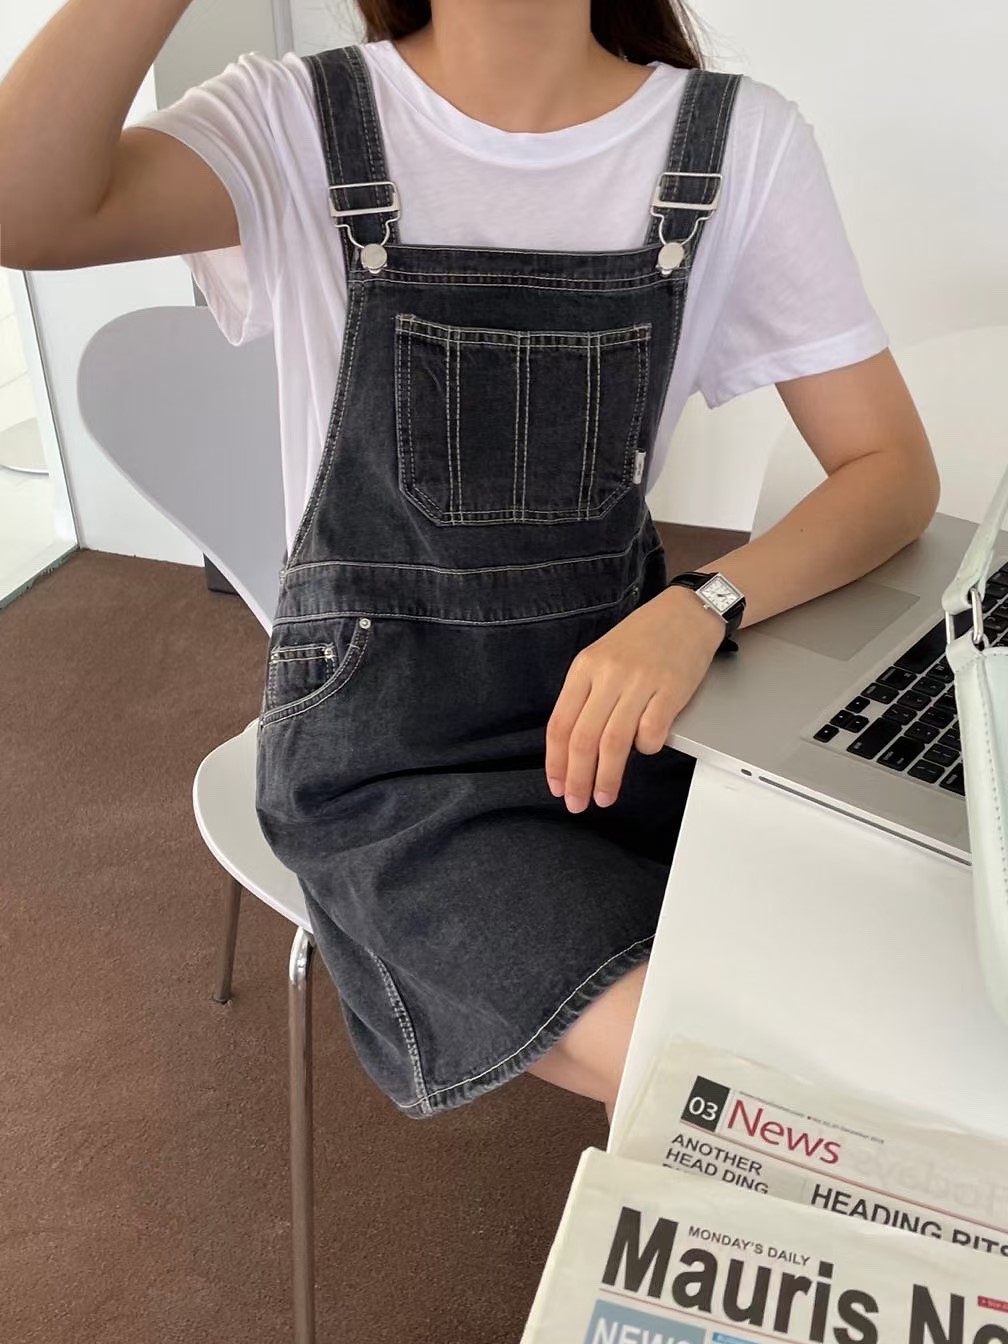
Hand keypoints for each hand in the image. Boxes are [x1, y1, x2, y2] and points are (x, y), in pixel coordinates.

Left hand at [545, 586, 724, 812]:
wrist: (685, 612)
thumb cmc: (642, 639)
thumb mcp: (602, 658)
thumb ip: (587, 696)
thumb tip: (574, 748)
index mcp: (584, 668)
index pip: (560, 724)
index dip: (556, 762)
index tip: (558, 787)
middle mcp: (608, 675)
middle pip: (583, 739)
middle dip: (578, 779)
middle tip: (578, 803)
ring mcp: (639, 682)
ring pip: (614, 743)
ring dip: (607, 777)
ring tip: (605, 796)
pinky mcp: (670, 690)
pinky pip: (652, 733)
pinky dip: (646, 749)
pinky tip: (646, 749)